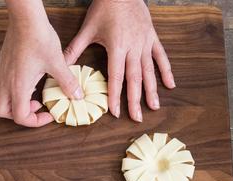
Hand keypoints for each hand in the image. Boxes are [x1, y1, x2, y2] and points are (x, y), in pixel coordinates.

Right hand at [0, 2, 82, 126]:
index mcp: (19, 86)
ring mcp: (2, 73)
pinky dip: (11, 90)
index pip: (19, 117)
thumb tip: (77, 95)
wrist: (25, 18)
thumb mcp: (57, 63)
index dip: (35, 121)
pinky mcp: (3, 64)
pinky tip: (28, 80)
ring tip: (31, 96)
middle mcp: (6, 82)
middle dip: (19, 115)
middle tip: (36, 107)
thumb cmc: (38, 38)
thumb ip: (67, 82)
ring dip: (12, 103)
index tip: (48, 113)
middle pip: (2, 111)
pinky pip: (0, 84)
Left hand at [63, 0, 174, 121]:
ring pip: (149, 71)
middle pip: (135, 78)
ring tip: (154, 107)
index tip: (116, 111)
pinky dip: (166, 71)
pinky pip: (161, 57)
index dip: (115, 95)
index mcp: (117, 47)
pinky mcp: (152, 37)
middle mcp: (133, 47)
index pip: (116, 76)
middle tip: (137, 118)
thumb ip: (75, 49)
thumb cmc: (104, 8)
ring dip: (152, 90)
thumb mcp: (87, 28)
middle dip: (135, 100)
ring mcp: (145, 43)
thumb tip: (62, 65)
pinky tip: (170, 85)